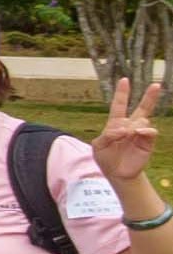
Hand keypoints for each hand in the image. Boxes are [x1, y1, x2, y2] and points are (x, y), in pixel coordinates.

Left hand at [103, 75, 161, 197]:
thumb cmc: (106, 158)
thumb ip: (107, 135)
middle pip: (142, 108)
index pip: (119, 105)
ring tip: (127, 135)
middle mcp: (130, 126)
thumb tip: (123, 130)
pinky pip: (150, 132)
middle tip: (156, 85)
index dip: (122, 93)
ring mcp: (140, 133)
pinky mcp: (147, 142)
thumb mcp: (98, 145)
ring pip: (142, 120)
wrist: (117, 174)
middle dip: (149, 96)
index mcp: (115, 124)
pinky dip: (144, 130)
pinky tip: (138, 133)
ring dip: (133, 125)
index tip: (125, 80)